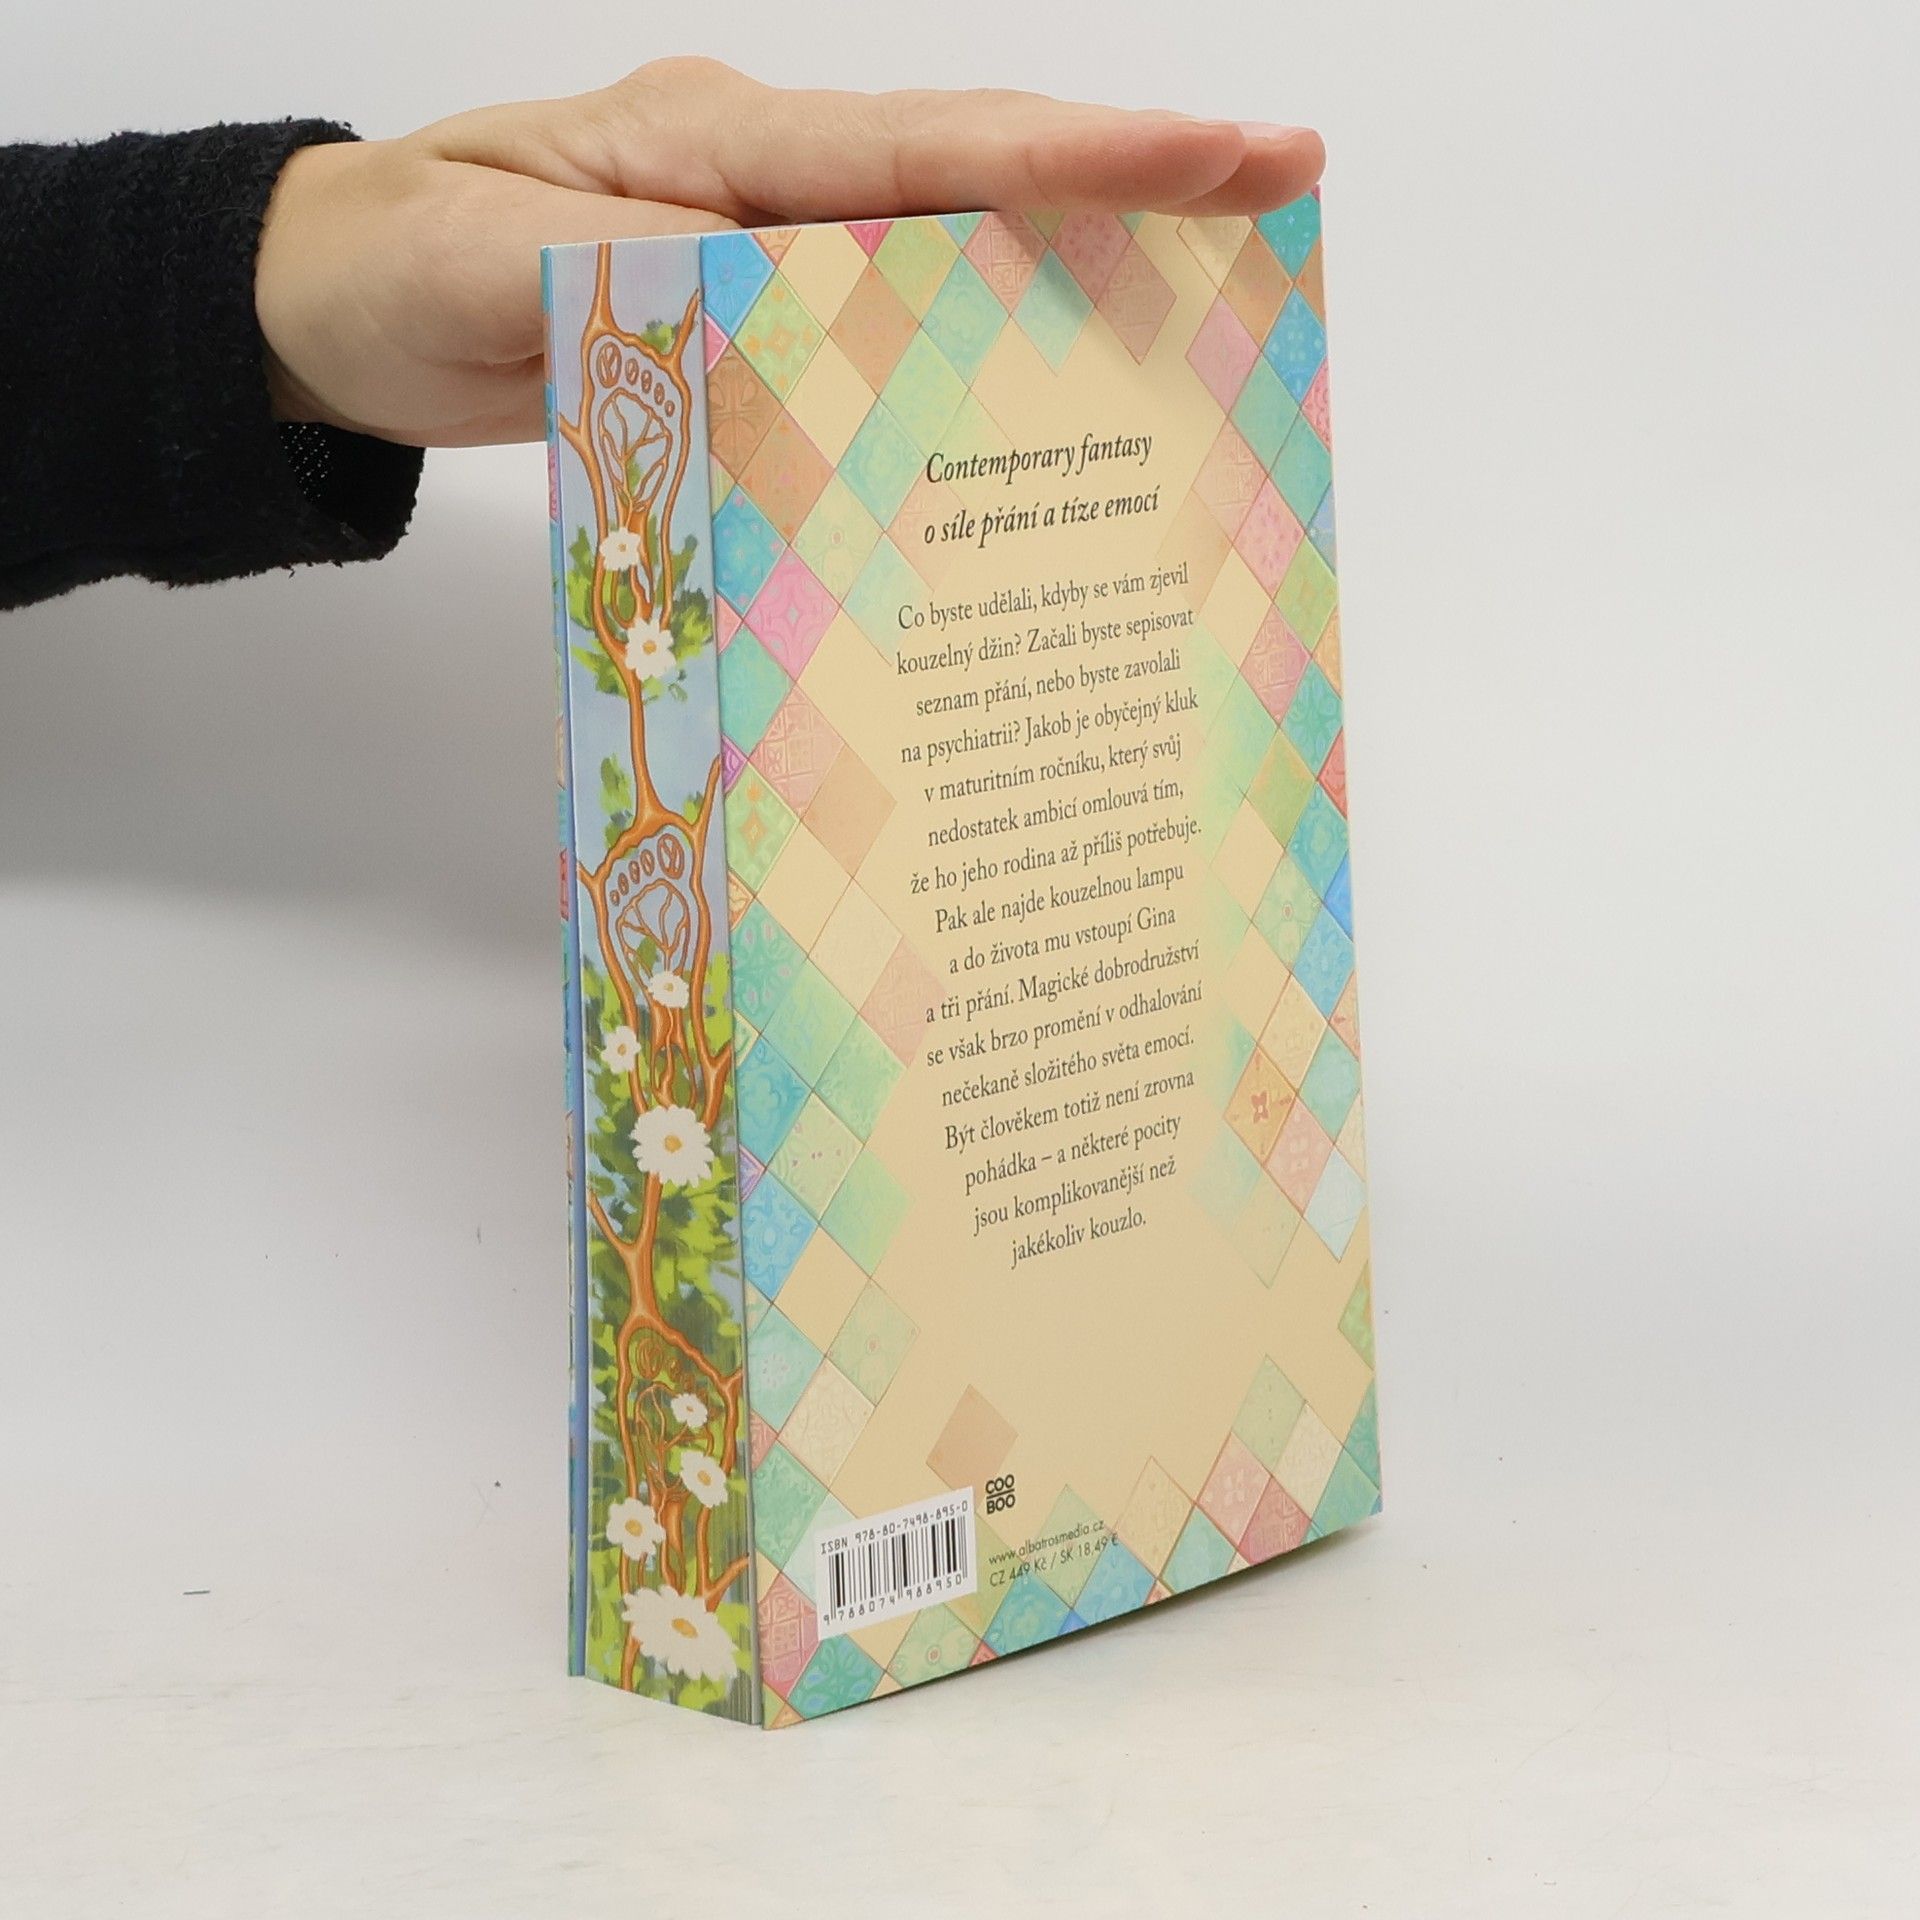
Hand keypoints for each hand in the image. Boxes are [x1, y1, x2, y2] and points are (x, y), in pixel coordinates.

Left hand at [255, 59, 1323, 448]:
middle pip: (974, 173)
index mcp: (714, 149)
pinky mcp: (759, 313)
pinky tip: (1050, 370)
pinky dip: (981, 333)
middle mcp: (765, 181)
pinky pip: (892, 316)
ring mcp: (768, 243)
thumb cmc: (396, 269)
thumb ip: (626, 276)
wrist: (338, 306)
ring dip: (1079, 258)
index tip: (1214, 151)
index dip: (1072, 154)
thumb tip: (775, 299)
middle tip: (1280, 183)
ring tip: (1216, 276)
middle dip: (1129, 178)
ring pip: (950, 242)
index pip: (921, 147)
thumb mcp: (486, 267)